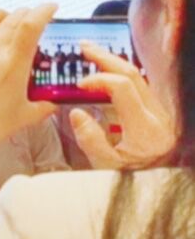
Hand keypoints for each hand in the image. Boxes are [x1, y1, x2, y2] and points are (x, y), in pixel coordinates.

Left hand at [0, 5, 58, 206]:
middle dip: (26, 12)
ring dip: (0, 13)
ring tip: (6, 17)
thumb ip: (42, 107)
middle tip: (33, 14)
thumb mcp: (23, 118)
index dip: (43, 10)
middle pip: (11, 19)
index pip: (30, 25)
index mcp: (12, 64)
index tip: (51, 6)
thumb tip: (53, 104)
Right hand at [72, 40, 174, 168]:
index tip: (80, 85)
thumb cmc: (134, 180)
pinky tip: (108, 73)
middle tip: (85, 47)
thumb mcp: (106, 166)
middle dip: (107, 58)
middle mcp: (158, 117)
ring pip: (140, 78)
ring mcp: (162, 114)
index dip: (99, 80)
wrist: (161, 191)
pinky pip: (142, 88)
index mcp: (146, 129)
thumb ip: (90, 139)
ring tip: (93, 54)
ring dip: (115, 64)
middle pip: (134, 74)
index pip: (123, 88)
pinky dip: (122, 77)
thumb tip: (77, 112)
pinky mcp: (159, 115)